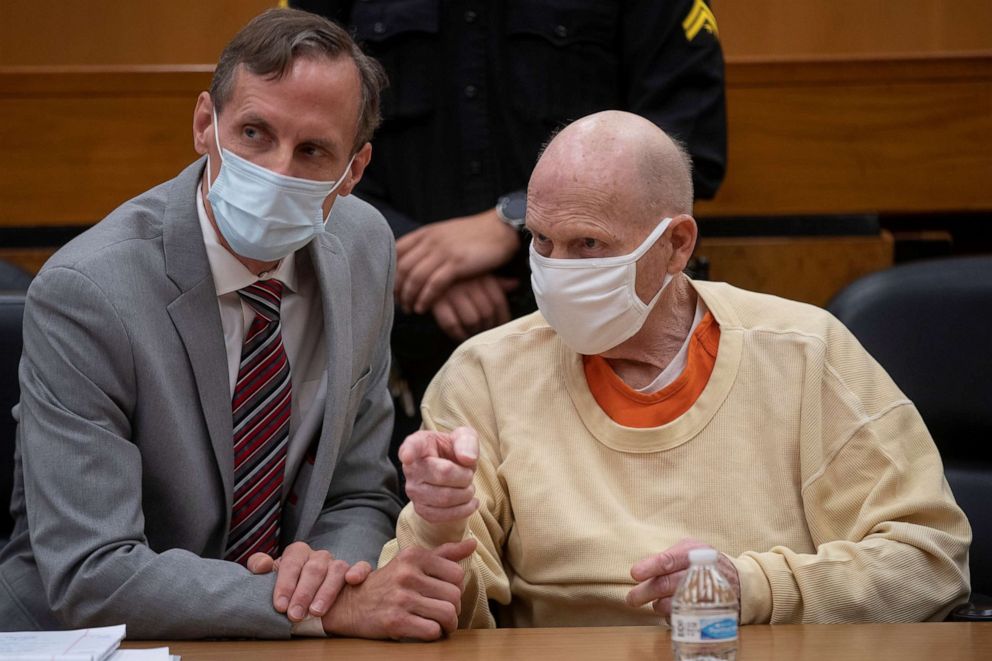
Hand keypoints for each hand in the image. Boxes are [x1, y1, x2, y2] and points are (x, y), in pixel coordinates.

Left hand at [247, 542, 371, 620]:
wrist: (306, 593)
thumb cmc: (288, 585)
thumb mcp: (270, 576)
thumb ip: (259, 566)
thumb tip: (261, 565)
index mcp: (298, 552)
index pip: (292, 562)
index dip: (285, 584)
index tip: (280, 606)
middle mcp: (319, 556)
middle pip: (313, 569)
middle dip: (303, 593)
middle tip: (295, 615)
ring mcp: (337, 563)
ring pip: (336, 570)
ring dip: (326, 591)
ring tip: (316, 611)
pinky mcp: (355, 571)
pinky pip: (361, 566)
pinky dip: (359, 571)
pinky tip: (352, 581)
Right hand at [321, 538, 477, 639]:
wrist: (349, 605)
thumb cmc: (387, 583)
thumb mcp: (411, 562)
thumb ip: (444, 553)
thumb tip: (473, 544)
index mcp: (413, 556)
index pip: (456, 573)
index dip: (456, 588)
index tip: (445, 594)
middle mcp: (407, 574)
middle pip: (454, 595)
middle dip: (455, 608)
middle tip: (445, 612)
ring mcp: (401, 598)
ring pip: (447, 614)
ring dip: (448, 624)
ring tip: (441, 624)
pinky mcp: (395, 621)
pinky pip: (432, 630)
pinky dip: (434, 634)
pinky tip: (427, 630)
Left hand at [395, 209, 520, 313]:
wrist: (500, 228)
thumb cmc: (474, 235)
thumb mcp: (445, 234)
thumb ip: (428, 245)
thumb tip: (413, 262)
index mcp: (426, 233)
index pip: (396, 252)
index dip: (391, 271)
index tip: (391, 287)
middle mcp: (431, 240)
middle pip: (402, 268)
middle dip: (397, 289)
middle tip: (399, 303)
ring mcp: (443, 251)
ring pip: (415, 278)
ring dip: (409, 296)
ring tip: (410, 309)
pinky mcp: (457, 263)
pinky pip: (434, 284)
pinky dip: (425, 298)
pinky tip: (423, 307)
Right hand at [399, 427, 479, 523]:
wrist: (453, 473)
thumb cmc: (455, 451)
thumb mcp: (465, 437)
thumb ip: (467, 441)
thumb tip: (467, 459)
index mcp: (420, 443)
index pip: (412, 446)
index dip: (409, 451)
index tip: (407, 456)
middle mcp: (412, 468)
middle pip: (443, 474)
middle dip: (465, 476)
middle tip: (469, 474)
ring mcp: (413, 490)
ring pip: (445, 498)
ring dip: (466, 494)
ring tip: (469, 488)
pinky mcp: (420, 509)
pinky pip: (442, 516)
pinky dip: (463, 511)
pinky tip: (470, 502)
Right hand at [432, 275, 518, 340]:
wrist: (423, 264)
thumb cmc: (455, 272)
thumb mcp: (476, 271)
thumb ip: (496, 281)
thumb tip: (515, 284)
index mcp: (481, 275)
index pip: (499, 302)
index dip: (503, 319)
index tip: (501, 328)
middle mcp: (469, 283)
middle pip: (487, 313)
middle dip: (488, 328)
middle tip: (486, 334)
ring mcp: (453, 292)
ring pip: (472, 320)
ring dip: (474, 333)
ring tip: (474, 336)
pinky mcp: (437, 301)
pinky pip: (452, 324)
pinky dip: (457, 334)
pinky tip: (459, 336)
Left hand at [626, 538, 740, 616]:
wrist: (739, 580)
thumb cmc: (704, 561)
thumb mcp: (691, 548)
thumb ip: (668, 556)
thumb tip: (643, 570)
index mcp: (694, 553)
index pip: (669, 560)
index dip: (651, 567)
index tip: (634, 573)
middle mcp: (701, 572)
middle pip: (667, 584)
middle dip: (645, 592)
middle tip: (631, 599)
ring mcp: (707, 594)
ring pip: (674, 603)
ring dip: (658, 605)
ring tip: (654, 603)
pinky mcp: (710, 612)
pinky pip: (684, 617)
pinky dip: (672, 615)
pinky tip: (670, 610)